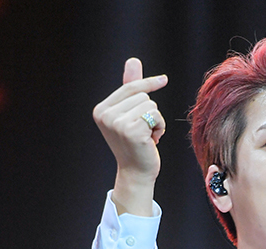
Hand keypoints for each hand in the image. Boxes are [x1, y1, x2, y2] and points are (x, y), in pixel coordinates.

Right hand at [92, 58, 167, 214]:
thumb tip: (133, 60)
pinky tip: (151, 141)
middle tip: (143, 131)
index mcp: (101, 110)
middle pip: (143, 96)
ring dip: (155, 120)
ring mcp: (117, 123)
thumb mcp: (130, 113)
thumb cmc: (136, 144)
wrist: (137, 172)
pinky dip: (160, 127)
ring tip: (146, 136)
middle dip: (150, 112)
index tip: (164, 79)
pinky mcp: (132, 131)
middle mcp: (106, 116)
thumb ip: (131, 87)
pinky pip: (156, 116)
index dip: (148, 83)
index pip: (130, 88)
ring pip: (151, 105)